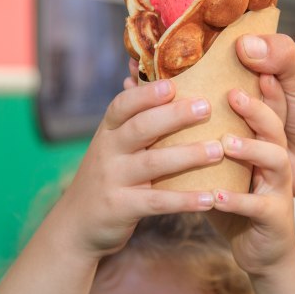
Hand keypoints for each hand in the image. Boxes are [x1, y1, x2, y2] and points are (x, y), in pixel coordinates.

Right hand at [56, 80, 221, 258]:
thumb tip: (140, 67)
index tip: (173, 84)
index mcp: (109, 131)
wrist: (76, 226)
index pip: (123, 104)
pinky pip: (156, 202)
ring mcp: (112, 180)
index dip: (146, 93)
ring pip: (152, 163)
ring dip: (188, 156)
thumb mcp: (112, 144)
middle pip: (140, 128)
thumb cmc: (108, 175)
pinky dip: (184, 200)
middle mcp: (108, 151)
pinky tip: (209, 198)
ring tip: (218, 150)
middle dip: (174, 116)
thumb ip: (131, 115)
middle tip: (206, 107)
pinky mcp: (121, 208)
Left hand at [209, 79, 294, 275]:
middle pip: (275, 124)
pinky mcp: (275, 217)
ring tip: (226, 143)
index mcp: (262, 140)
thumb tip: (148, 94)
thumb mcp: (216, 163)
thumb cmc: (230, 197)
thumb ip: (194, 134)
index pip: (262, 105)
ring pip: (275, 160)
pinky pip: (259, 206)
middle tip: (232, 95)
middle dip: (256, 109)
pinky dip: (238, 200)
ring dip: (251, 149)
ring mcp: (279, 187)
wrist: (259, 249)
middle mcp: (276, 157)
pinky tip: (217, 196)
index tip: (234, 63)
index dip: (252, 85)